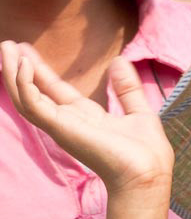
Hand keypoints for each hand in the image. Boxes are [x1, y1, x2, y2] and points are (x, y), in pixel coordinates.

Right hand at [0, 41, 173, 199]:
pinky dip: (24, 85)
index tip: (27, 50)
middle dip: (19, 70)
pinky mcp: (60, 128)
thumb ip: (127, 89)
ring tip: (6, 47)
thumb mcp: (138, 112)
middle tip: (7, 45)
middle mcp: (69, 122)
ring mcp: (62, 126)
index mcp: (86, 117)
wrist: (148, 173)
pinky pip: (32, 105)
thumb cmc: (147, 153)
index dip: (40, 71)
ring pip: (25, 99)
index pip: (55, 91)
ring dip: (13, 73)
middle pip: (34, 93)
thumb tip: (119, 61)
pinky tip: (25, 65)